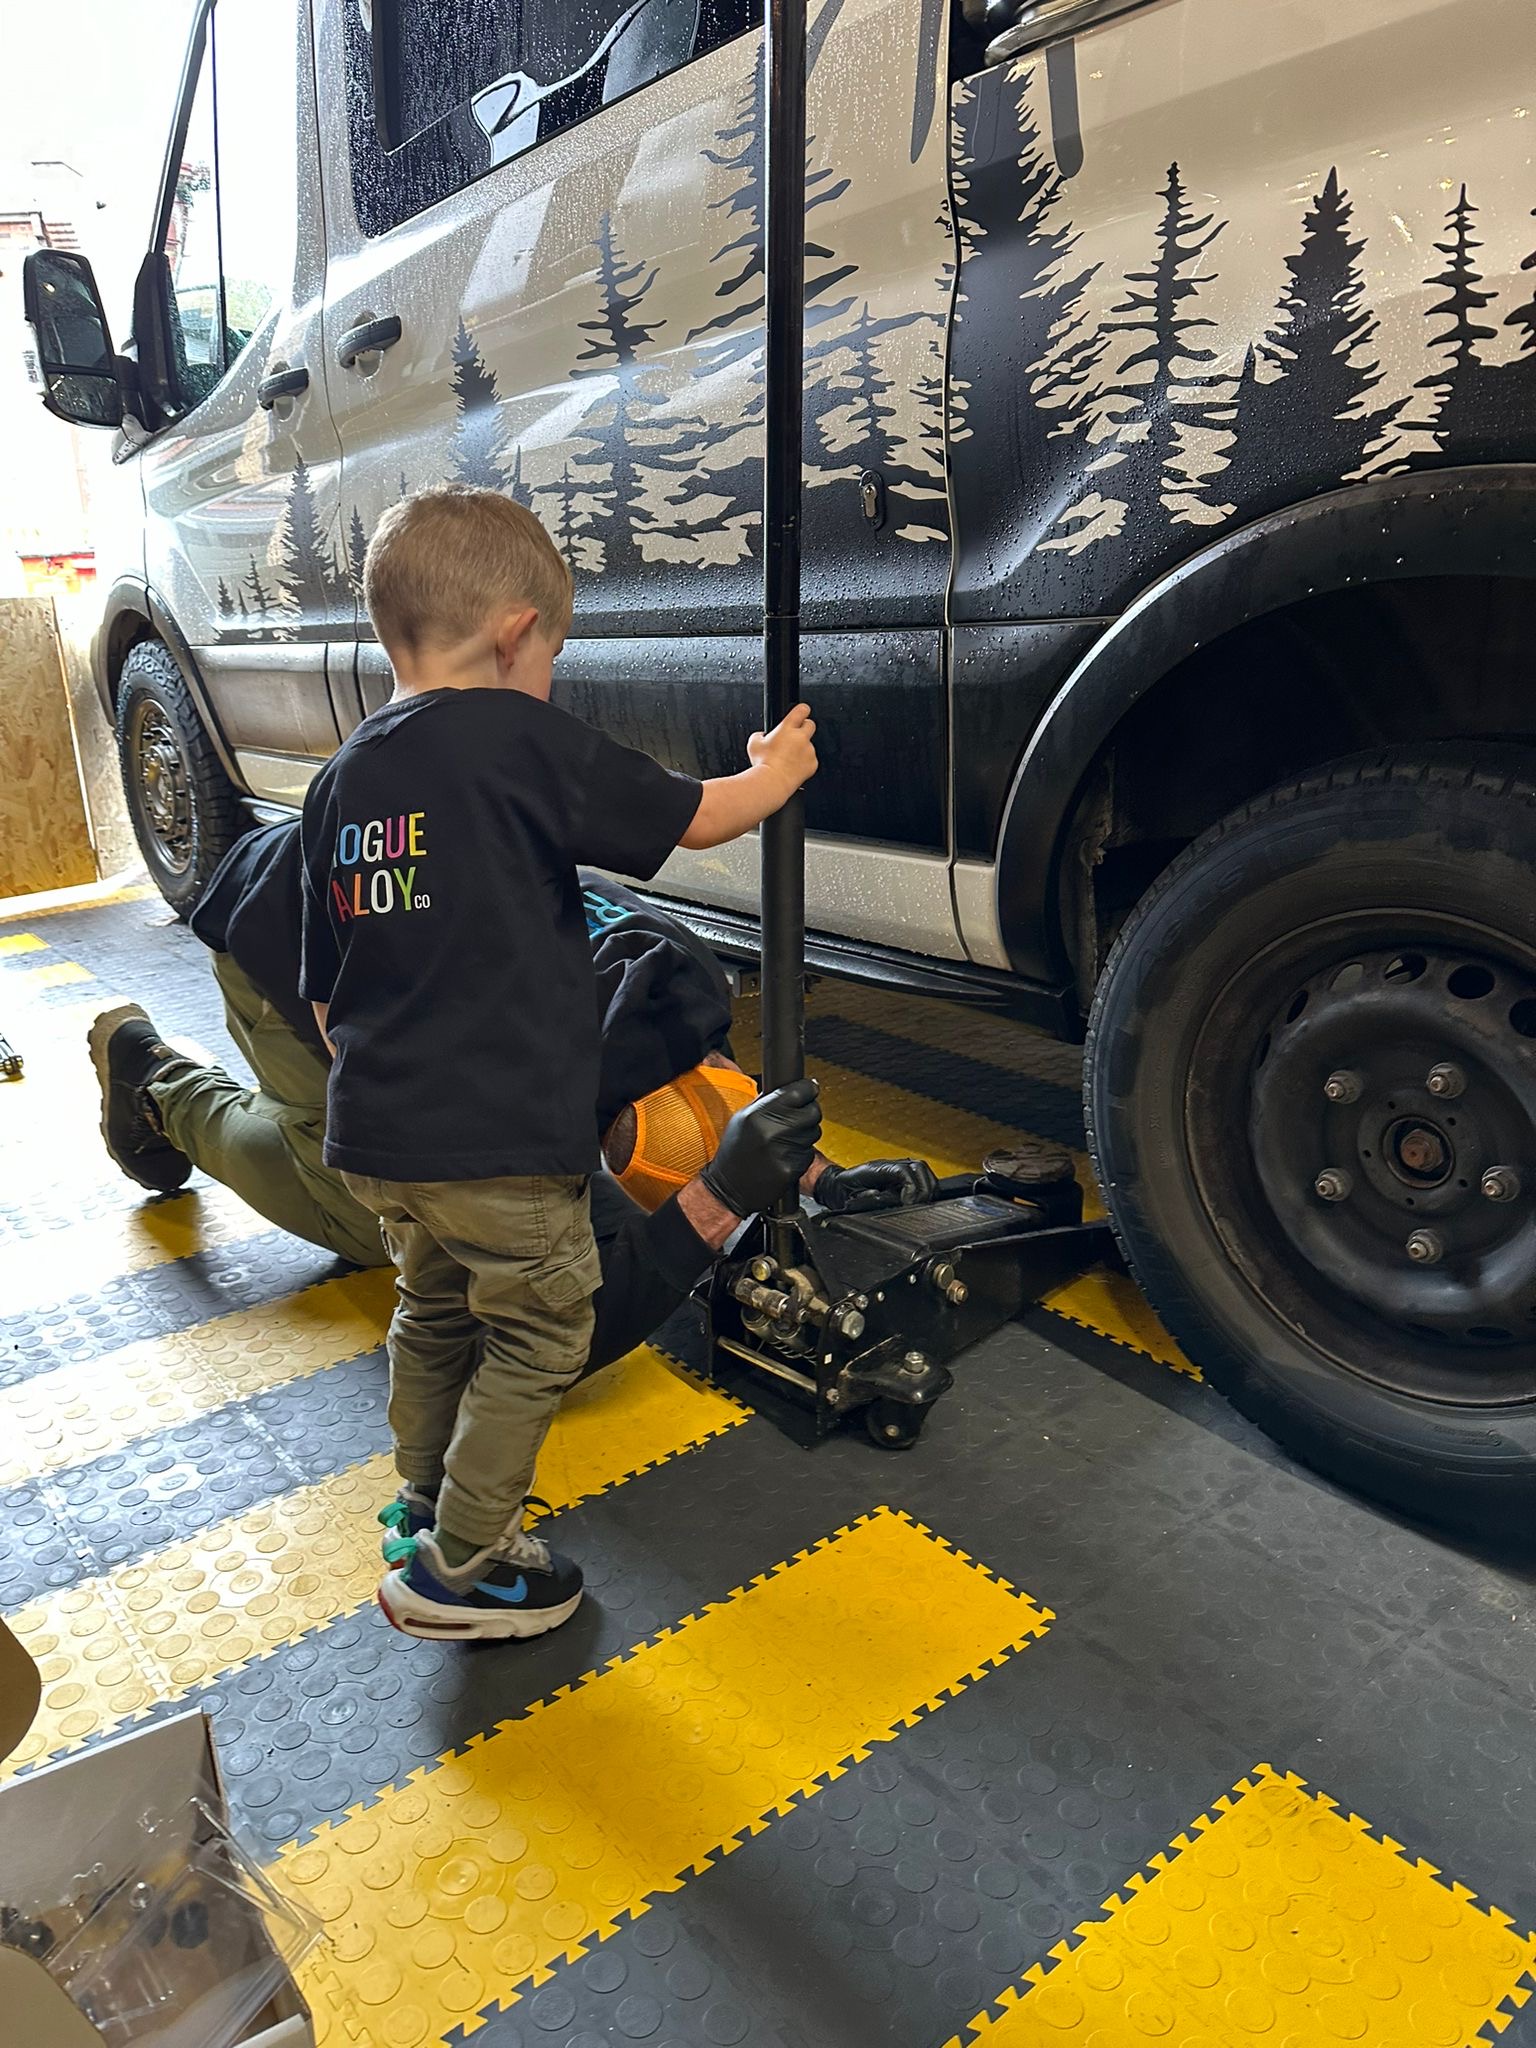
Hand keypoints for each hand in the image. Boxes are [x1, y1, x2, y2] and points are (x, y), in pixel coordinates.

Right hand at [700, 1078, 821, 1217]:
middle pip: (812, 1111)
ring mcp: (783, 1151)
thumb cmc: (734, 1154)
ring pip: (813, 1132)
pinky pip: (808, 1153)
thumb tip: (790, 1087)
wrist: (728, 1188)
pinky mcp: (791, 1168)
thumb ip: (765, 1102)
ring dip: (805, 1134)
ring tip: (785, 1141)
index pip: (798, 1091)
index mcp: (757, 1114)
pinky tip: (785, 1156)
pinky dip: (801, 1154)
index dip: (808, 1089)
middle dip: (809, 1113)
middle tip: (798, 1118)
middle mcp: (771, 1130)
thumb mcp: (741, 1120)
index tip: (810, 1090)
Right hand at [748, 703, 817, 799]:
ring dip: (801, 749)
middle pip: (810, 724)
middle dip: (804, 728)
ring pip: (809, 745)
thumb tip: (762, 736)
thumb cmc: (763, 764)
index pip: (802, 710)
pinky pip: (811, 760)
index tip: (801, 712)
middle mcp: (801, 737)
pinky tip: (793, 767)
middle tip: (795, 736)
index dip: (802, 710)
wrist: (772, 782)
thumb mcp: (753, 744)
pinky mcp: (812, 764)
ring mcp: (808, 750)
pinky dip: (804, 763)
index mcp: (787, 728)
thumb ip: (760, 735)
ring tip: (788, 759)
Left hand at [814, 1158, 938, 1213]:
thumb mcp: (854, 1196)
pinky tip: (923, 1200)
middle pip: (919, 1168)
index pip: (904, 1171)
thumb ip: (868, 1198)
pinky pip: (923, 1176)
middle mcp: (892, 1165)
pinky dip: (927, 1188)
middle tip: (917, 1206)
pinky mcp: (904, 1175)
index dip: (911, 1187)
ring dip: (928, 1188)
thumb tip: (879, 1196)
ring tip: (922, 1204)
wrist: (841, 1186)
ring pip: (924, 1171)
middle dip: (923, 1189)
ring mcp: (899, 1168)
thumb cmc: (846, 1190)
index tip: (908, 1203)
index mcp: (879, 1168)